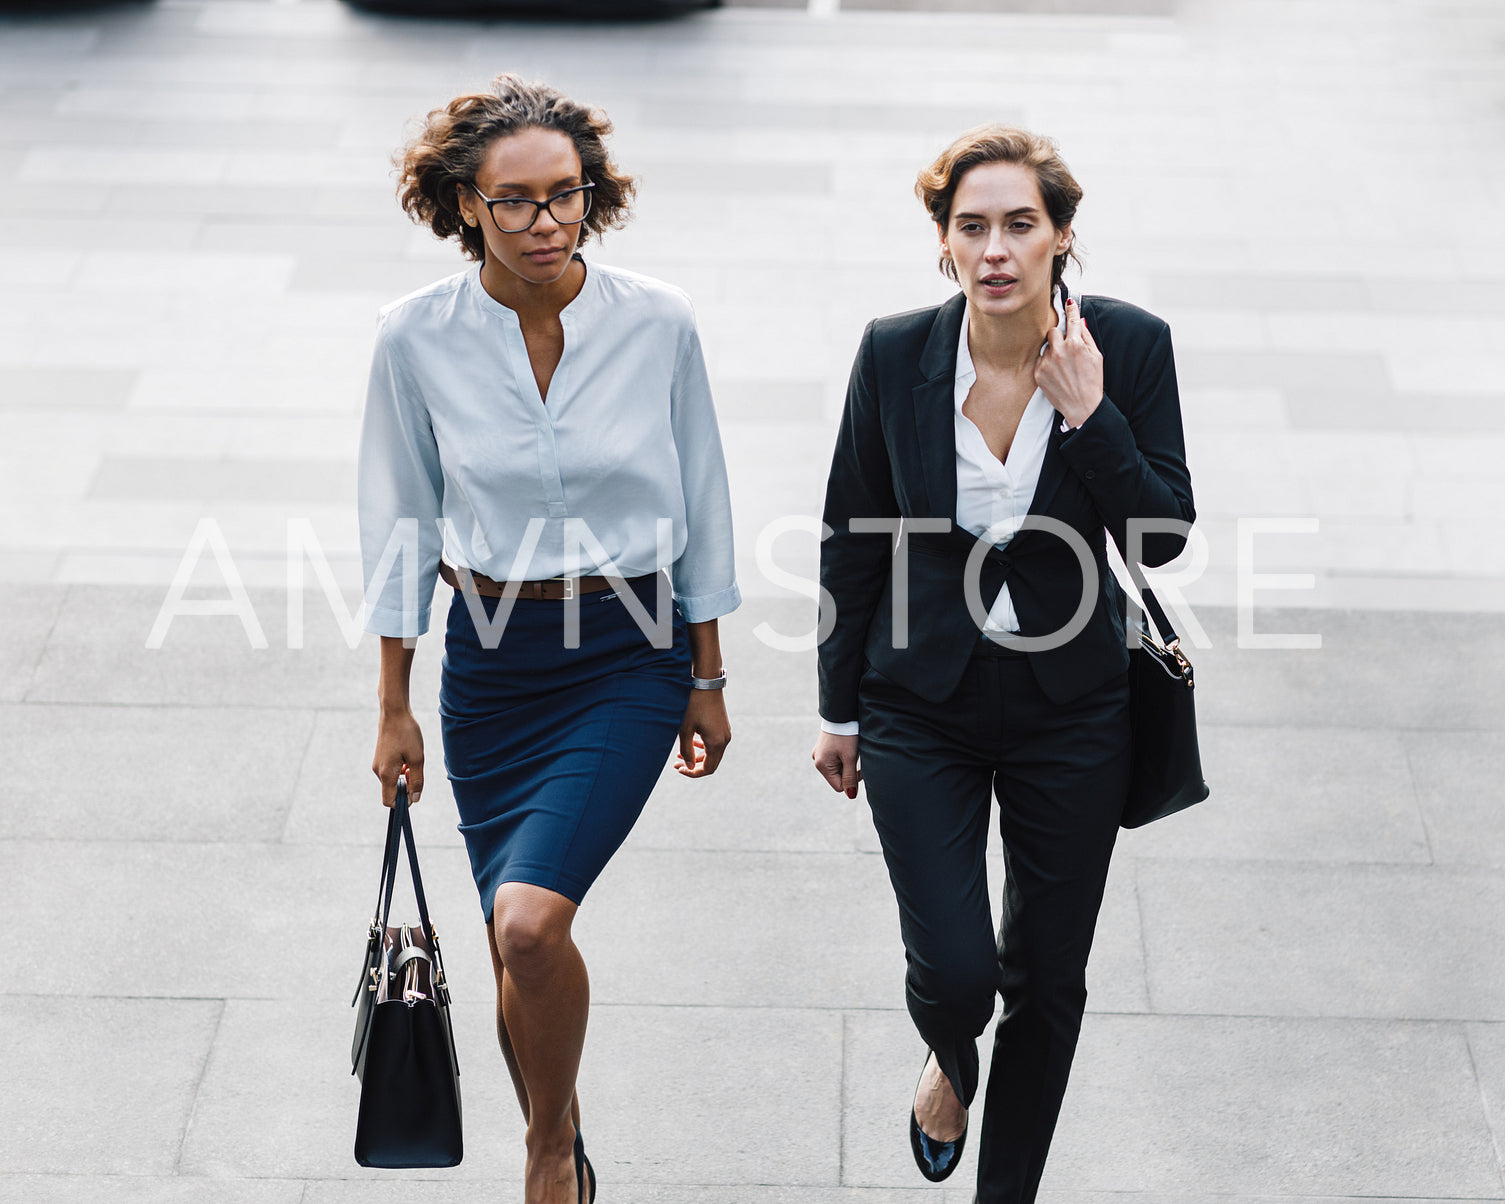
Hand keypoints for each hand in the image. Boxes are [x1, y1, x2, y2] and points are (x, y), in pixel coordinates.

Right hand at [373, 707, 423, 806]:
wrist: (394, 712)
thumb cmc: (407, 734)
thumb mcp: (417, 758)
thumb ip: (417, 781)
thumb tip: (415, 799)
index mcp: (386, 774)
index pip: (389, 801)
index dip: (403, 802)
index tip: (415, 793)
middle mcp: (378, 771)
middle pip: (392, 790)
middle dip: (407, 786)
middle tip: (417, 768)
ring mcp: (378, 764)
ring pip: (393, 780)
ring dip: (405, 776)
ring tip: (413, 758)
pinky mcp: (380, 758)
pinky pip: (391, 771)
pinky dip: (401, 768)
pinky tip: (408, 755)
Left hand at [675, 688, 730, 777]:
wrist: (706, 682)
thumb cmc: (692, 705)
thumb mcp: (685, 729)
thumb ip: (686, 751)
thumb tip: (689, 767)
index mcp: (716, 742)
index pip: (707, 769)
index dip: (693, 773)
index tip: (679, 769)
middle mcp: (725, 739)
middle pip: (711, 763)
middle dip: (694, 765)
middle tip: (676, 763)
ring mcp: (725, 732)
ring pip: (713, 753)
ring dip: (698, 756)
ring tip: (680, 754)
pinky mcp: (723, 725)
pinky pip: (715, 742)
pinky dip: (703, 747)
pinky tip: (692, 741)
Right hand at [811, 731, 860, 798]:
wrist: (842, 713)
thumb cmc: (847, 735)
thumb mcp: (850, 758)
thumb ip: (850, 778)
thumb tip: (851, 795)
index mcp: (821, 765)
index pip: (839, 786)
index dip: (851, 780)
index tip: (858, 768)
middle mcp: (817, 760)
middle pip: (838, 777)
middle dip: (849, 769)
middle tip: (854, 755)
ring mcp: (819, 754)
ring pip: (838, 768)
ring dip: (847, 762)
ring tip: (850, 749)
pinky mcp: (823, 748)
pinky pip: (835, 759)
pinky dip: (843, 756)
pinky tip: (847, 746)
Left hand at [1035, 297, 1102, 428]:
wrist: (1082, 407)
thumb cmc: (1092, 382)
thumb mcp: (1096, 356)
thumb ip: (1086, 336)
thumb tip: (1079, 321)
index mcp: (1075, 344)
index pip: (1071, 320)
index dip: (1071, 309)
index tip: (1068, 301)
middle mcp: (1059, 351)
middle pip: (1052, 331)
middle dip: (1059, 337)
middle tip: (1067, 349)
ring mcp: (1047, 362)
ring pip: (1046, 347)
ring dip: (1053, 352)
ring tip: (1064, 367)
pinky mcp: (1038, 373)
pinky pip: (1041, 360)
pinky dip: (1047, 364)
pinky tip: (1057, 374)